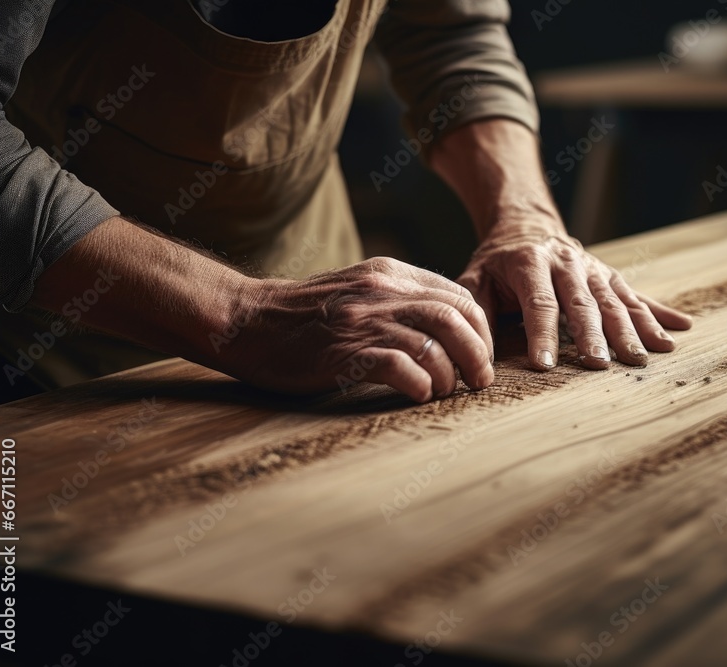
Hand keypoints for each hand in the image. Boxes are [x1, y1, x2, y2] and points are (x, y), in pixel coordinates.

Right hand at [223, 257, 493, 401]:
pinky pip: (400, 367)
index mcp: (390, 274)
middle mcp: (381, 292)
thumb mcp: (360, 290)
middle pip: (455, 319)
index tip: (478, 358)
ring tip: (443, 391)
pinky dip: (419, 384)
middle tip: (478, 381)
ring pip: (434, 343)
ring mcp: (362, 321)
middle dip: (477, 355)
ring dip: (449, 375)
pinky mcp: (344, 352)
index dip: (480, 331)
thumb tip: (449, 328)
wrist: (247, 321)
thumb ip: (400, 298)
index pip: (459, 297)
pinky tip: (417, 394)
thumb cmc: (307, 315)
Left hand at [458, 228, 692, 370]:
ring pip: (614, 300)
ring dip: (631, 329)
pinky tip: (679, 331)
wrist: (526, 224)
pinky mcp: (610, 275)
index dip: (542, 334)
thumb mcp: (475, 279)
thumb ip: (475, 312)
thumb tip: (474, 354)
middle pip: (583, 302)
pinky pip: (637, 295)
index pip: (539, 302)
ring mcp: (593, 268)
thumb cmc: (496, 262)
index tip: (545, 365)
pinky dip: (659, 314)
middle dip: (594, 335)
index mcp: (530, 262)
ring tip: (642, 358)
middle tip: (600, 366)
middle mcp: (567, 262)